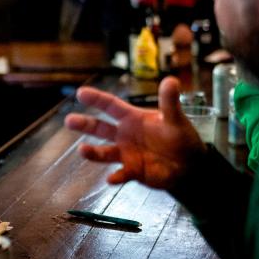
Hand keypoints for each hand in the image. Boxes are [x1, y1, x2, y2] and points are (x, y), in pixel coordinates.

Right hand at [64, 76, 205, 188]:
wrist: (189, 164)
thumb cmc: (180, 137)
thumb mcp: (176, 118)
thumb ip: (169, 101)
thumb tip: (171, 80)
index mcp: (132, 118)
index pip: (111, 106)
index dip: (96, 99)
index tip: (81, 93)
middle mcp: (125, 134)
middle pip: (100, 128)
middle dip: (84, 124)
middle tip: (69, 121)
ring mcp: (126, 153)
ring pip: (104, 152)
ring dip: (93, 152)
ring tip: (82, 150)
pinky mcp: (133, 171)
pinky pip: (121, 174)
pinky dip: (116, 177)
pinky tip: (111, 178)